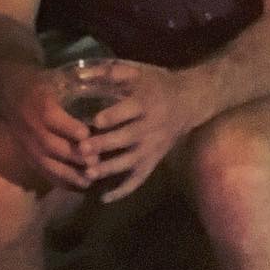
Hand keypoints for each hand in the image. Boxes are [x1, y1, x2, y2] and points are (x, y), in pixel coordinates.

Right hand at [0, 66, 95, 192]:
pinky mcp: (27, 155)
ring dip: (67, 174)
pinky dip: (58, 181)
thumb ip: (76, 84)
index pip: (53, 119)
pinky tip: (75, 187)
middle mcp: (33, 128)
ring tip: (88, 182)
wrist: (9, 93)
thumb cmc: (40, 84)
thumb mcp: (55, 78)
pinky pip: (41, 171)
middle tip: (95, 164)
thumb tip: (106, 84)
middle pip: (51, 146)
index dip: (70, 129)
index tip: (89, 136)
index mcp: (41, 106)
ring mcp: (28, 145)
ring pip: (46, 163)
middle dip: (73, 156)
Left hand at [74, 61, 196, 202]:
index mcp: (148, 102)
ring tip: (88, 173)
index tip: (94, 121)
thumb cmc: (157, 84)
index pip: (131, 110)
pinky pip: (139, 179)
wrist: (189, 101)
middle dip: (105, 144)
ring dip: (110, 168)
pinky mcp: (153, 161)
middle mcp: (152, 127)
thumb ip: (111, 71)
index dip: (113, 116)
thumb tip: (80, 71)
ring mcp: (153, 147)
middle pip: (128, 138)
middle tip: (82, 150)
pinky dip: (123, 191)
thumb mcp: (139, 71)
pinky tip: (104, 198)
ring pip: (131, 162)